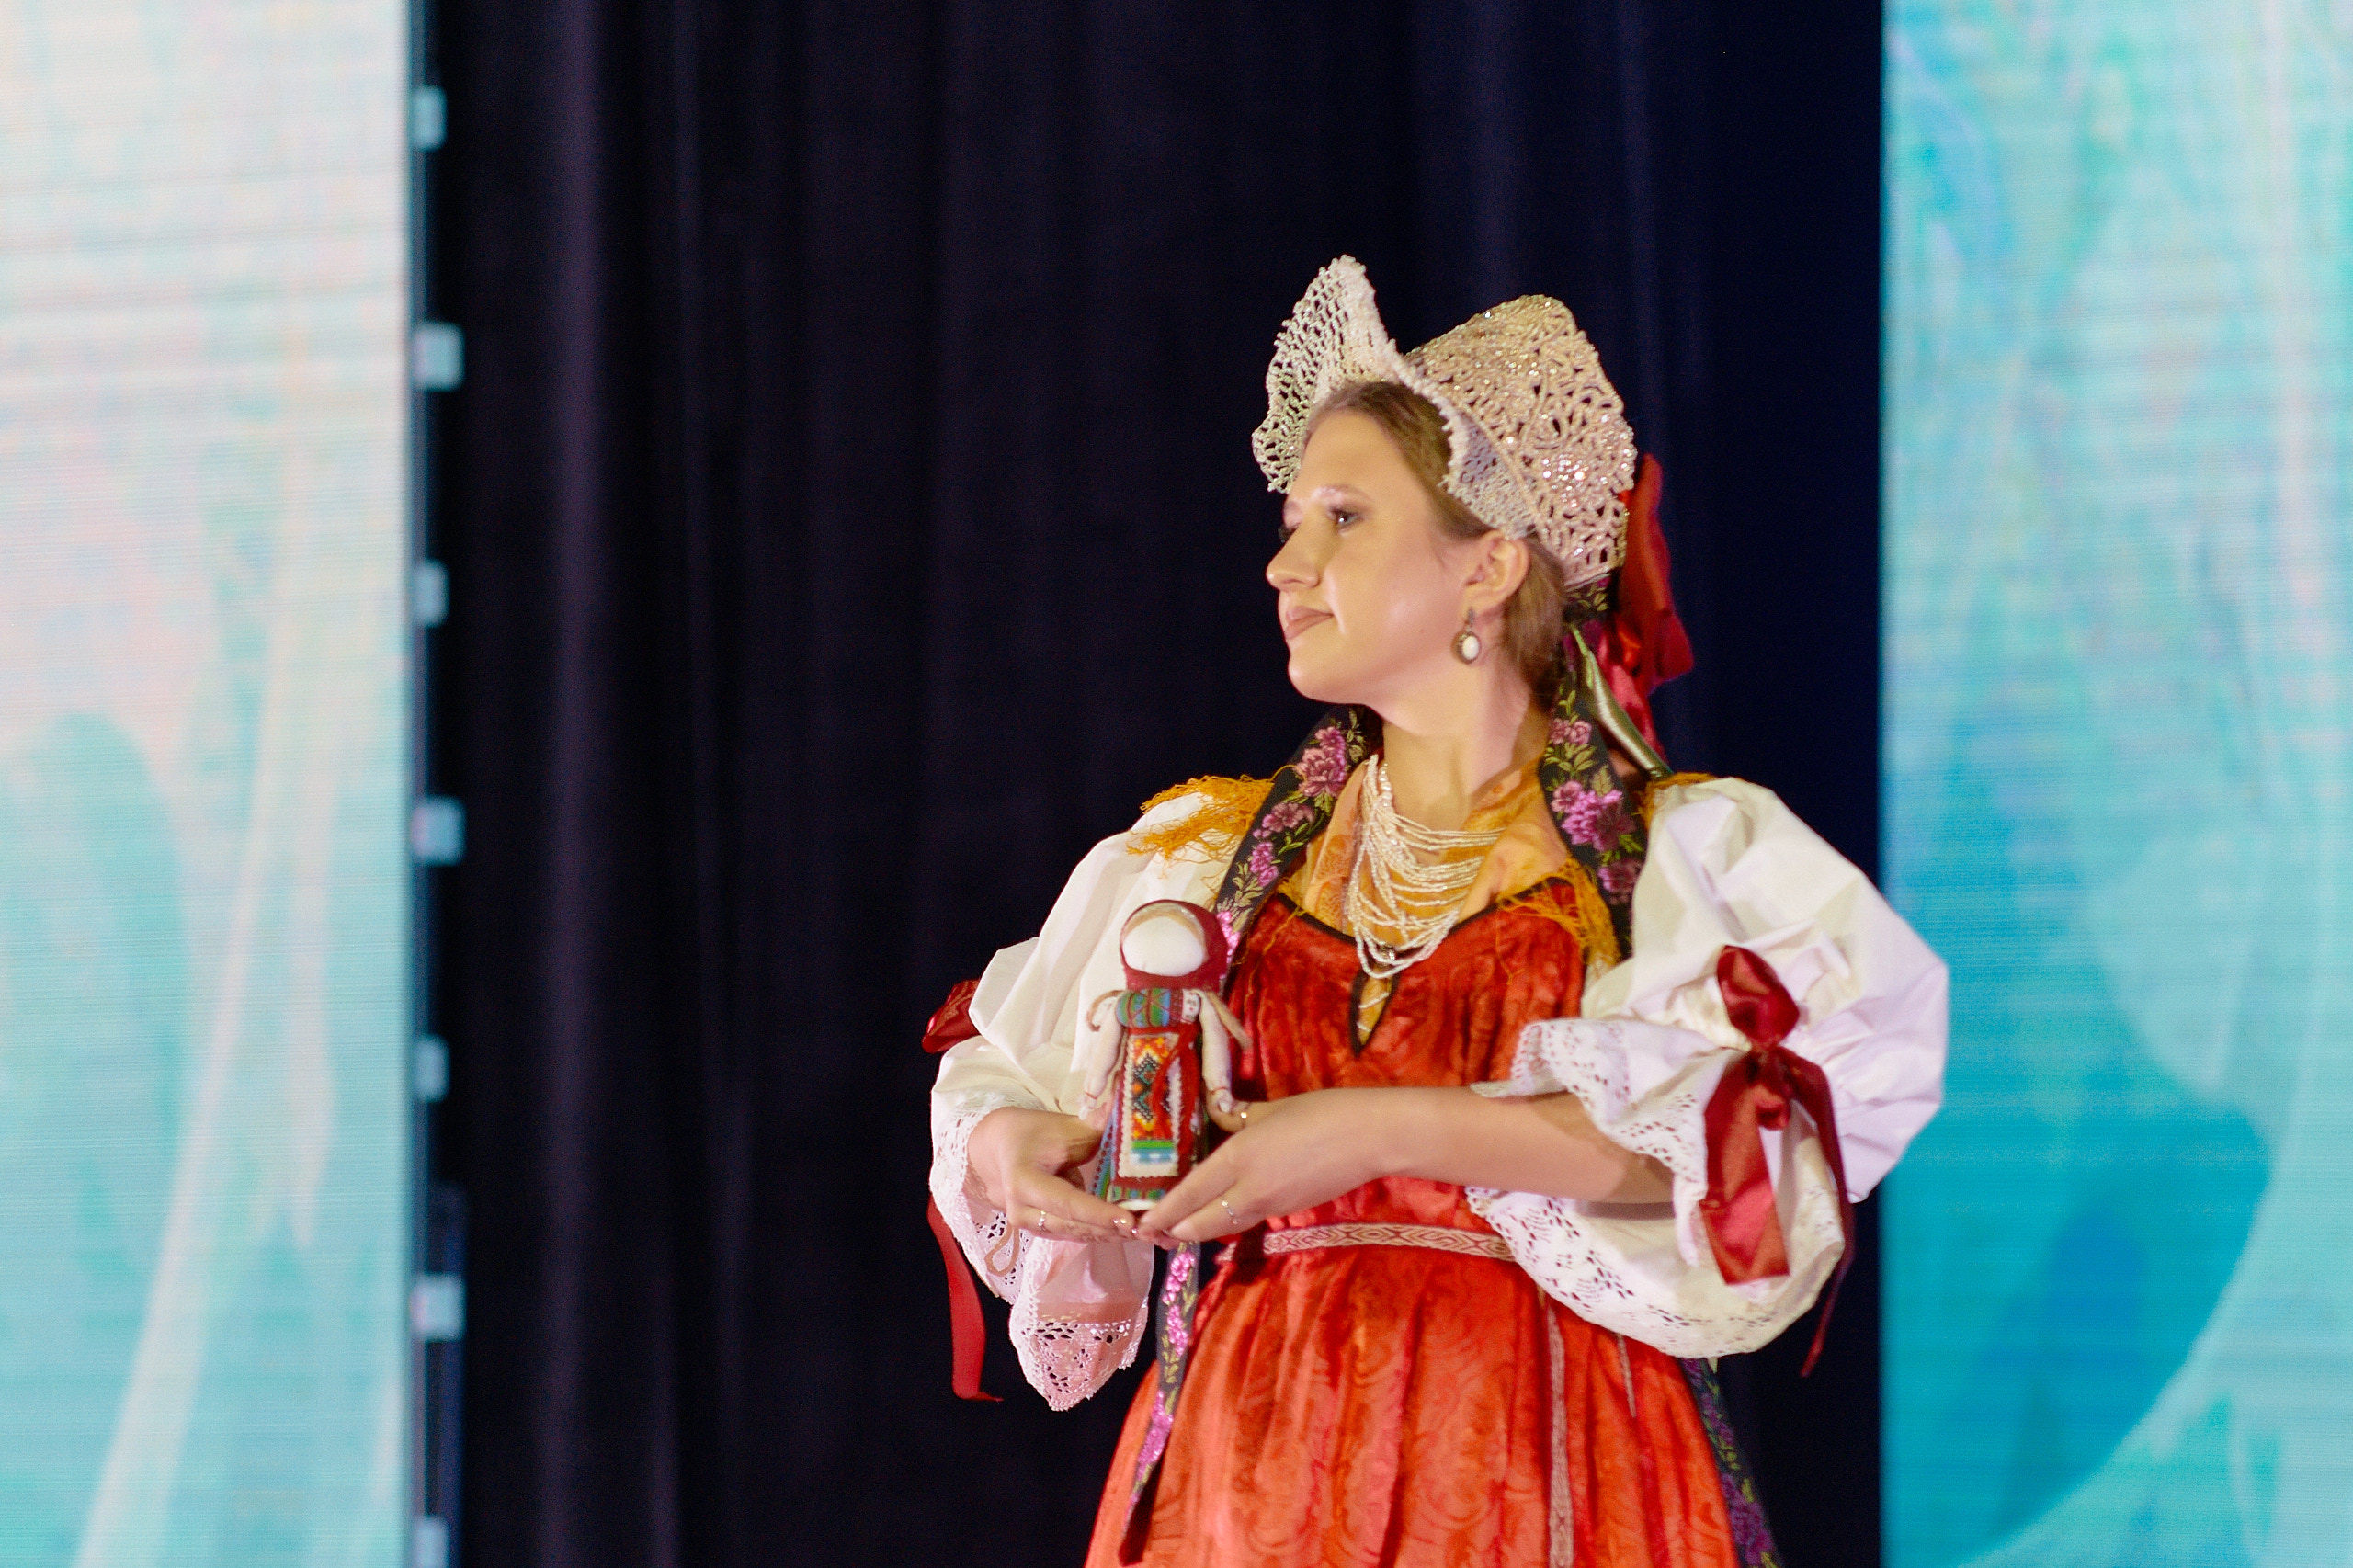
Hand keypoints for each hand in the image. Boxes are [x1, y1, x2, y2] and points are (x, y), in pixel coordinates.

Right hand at [967, 1107, 1137, 1244]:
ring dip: (1111, 1235)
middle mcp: (1023, 1212)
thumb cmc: (1030, 1134)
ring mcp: (1031, 1226)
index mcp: (1023, 1183)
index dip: (1099, 1214)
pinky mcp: (1043, 1231)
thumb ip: (1095, 1125)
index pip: (1068, 1203)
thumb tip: (1126, 1107)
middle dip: (1112, 1230)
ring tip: (1147, 1233)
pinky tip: (1129, 1231)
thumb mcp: (1060, 1127)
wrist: (996, 1150)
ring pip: (1077, 1235)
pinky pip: (1075, 1234)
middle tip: (1150, 1230)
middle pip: (1074, 1226)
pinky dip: (1101, 1232)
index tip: (1130, 1220)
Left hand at [1137, 1089, 1396, 1245]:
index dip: (1164, 1212)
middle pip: (1201, 1223)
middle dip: (1175, 1231)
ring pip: (1224, 1227)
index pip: (1190, 1194)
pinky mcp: (1289, 1210)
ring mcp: (1270, 1205)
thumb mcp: (1272, 1109)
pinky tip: (1223, 1214)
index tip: (1142, 1223)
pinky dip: (1228, 1222)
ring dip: (1200, 1230)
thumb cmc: (1321, 1113)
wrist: (1369, 1139)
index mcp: (1238, 1158)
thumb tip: (1220, 1111)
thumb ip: (1239, 1115)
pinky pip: (1247, 1220)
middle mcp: (1248, 1189)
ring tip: (1180, 1229)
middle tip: (1153, 1233)